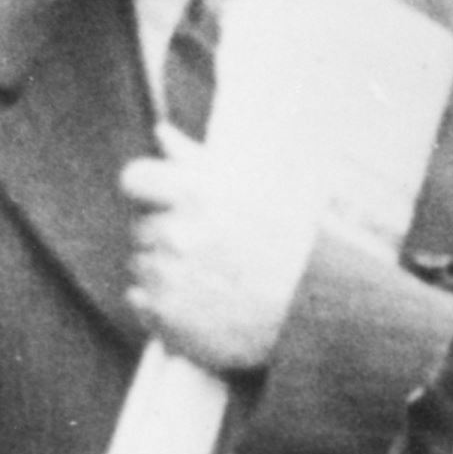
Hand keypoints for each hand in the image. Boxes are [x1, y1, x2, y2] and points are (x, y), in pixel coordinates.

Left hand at [118, 123, 314, 375]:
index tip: (167, 204)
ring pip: (141, 267)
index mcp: (195, 194)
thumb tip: (160, 133)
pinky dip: (160, 306)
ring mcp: (169, 280)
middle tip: (209, 253)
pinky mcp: (167, 320)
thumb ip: (195, 160)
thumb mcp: (249, 190)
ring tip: (210, 283)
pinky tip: (198, 306)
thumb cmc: (288, 244)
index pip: (135, 179)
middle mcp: (176, 234)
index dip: (148, 191)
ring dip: (165, 272)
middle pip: (141, 228)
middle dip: (166, 237)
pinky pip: (140, 303)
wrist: (317, 310)